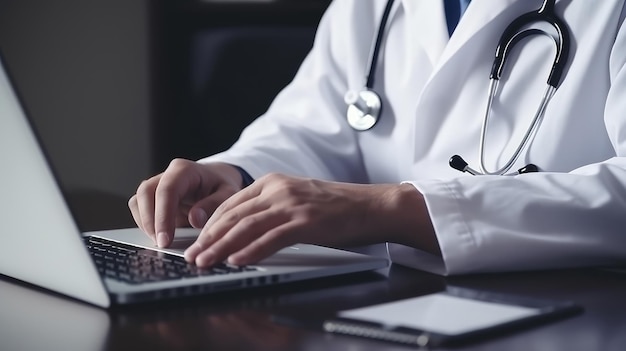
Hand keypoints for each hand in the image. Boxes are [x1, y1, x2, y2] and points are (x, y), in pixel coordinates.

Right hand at [128, 159, 242, 246]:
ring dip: (145, 222)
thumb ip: (214, 205)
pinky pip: (139, 207)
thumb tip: (195, 219)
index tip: (165, 239)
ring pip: (138, 200)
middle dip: (150, 221)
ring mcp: (157, 184)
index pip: (167, 190)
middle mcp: (167, 174)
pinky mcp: (153, 196)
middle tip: (161, 243)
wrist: (217, 180)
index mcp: (184, 170)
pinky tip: (158, 235)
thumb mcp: (228, 193)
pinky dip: (145, 223)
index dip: (163, 216)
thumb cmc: (221, 186)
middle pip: (146, 193)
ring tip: (160, 241)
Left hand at [184, 173, 437, 266]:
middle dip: (209, 238)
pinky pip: (272, 238)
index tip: (197, 241)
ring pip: (247, 226)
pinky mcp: (306, 221)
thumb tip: (243, 230)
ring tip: (206, 262)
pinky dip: (252, 251)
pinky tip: (237, 261)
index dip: (210, 224)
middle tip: (193, 256)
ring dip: (222, 247)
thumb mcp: (296, 198)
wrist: (370, 205)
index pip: (231, 203)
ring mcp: (292, 204)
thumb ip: (270, 207)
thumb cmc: (335, 206)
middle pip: (234, 215)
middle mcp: (278, 189)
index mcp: (273, 182)